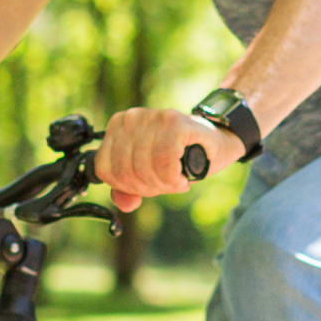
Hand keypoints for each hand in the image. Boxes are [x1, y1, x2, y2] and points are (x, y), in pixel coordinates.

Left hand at [99, 106, 239, 210]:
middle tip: (166, 184)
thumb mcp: (147, 175)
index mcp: (117, 126)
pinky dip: (174, 178)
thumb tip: (124, 203)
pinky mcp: (174, 122)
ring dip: (163, 184)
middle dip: (148, 187)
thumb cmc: (178, 156)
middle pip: (125, 171)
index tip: (147, 185)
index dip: (126, 187)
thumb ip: (127, 189)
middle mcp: (131, 118)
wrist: (214, 141)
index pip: (105, 169)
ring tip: (176, 180)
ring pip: (143, 168)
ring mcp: (152, 117)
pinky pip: (163, 162)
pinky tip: (182, 177)